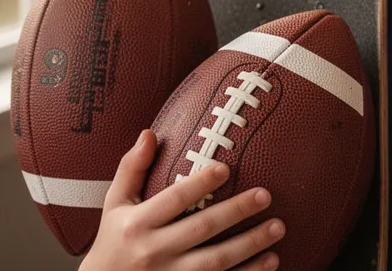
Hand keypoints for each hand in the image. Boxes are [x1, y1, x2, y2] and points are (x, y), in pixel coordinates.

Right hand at [79, 130, 283, 270]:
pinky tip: (272, 261)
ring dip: (250, 245)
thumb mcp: (114, 205)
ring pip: (215, 262)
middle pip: (201, 229)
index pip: (173, 201)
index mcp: (137, 225)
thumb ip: (131, 169)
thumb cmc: (114, 240)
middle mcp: (153, 252)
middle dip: (236, 212)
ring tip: (278, 227)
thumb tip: (149, 133)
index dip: (199, 184)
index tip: (226, 167)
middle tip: (266, 195)